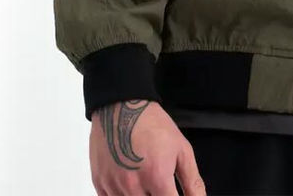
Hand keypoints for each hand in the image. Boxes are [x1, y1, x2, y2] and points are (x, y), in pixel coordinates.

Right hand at [90, 99, 205, 195]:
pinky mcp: (100, 184)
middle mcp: (134, 186)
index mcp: (157, 177)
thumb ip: (192, 181)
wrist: (121, 106)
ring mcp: (114, 186)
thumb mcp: (181, 149)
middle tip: (159, 186)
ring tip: (145, 182)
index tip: (172, 193)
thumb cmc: (151, 124)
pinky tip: (130, 185)